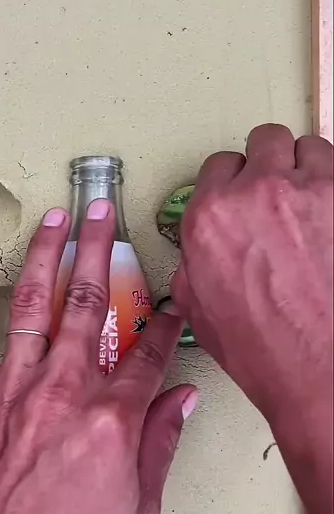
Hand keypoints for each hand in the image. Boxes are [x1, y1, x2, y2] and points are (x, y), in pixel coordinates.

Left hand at [0, 199, 195, 513]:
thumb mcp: (137, 511)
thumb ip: (160, 446)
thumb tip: (180, 403)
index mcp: (111, 420)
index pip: (149, 353)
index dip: (166, 323)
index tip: (172, 303)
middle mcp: (63, 392)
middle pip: (88, 304)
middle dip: (99, 249)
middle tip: (102, 214)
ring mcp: (15, 389)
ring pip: (31, 304)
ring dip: (42, 255)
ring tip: (52, 220)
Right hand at [171, 124, 332, 513]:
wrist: (322, 372)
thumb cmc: (266, 350)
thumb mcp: (199, 310)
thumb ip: (193, 263)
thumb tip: (199, 250)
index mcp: (211, 217)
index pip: (218, 165)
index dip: (231, 182)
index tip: (241, 193)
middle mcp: (258, 192)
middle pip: (265, 141)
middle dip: (269, 161)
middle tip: (277, 188)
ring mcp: (310, 191)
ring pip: (308, 146)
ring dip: (307, 167)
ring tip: (311, 197)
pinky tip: (332, 213)